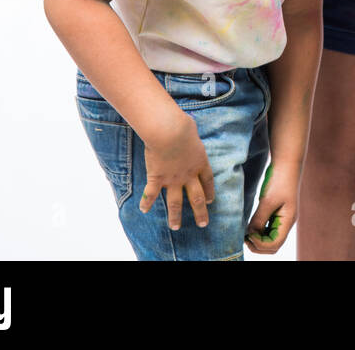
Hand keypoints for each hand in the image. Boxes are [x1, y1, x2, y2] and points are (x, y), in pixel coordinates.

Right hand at [140, 110, 214, 230]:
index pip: (208, 181)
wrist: (170, 133)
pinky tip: (143, 210)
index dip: (209, 192)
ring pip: (176, 203)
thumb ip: (190, 135)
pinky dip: (146, 203)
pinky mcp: (157, 178)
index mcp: (201, 162)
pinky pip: (151, 194)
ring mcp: (173, 179)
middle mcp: (189, 175)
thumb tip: (187, 127)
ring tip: (176, 227)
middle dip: (200, 212)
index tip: (210, 201)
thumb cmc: (182, 126)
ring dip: (175, 216)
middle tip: (203, 223)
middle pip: (197, 198)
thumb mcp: (191, 130)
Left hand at [245, 162, 297, 254]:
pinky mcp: (277, 212)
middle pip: (273, 245)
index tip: (248, 236)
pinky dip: (259, 231)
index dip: (260, 244)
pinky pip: (268, 228)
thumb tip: (250, 234)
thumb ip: (259, 219)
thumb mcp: (268, 200)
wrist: (287, 163)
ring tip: (246, 232)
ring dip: (258, 239)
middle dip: (258, 246)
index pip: (275, 244)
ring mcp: (282, 218)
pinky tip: (250, 225)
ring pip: (270, 238)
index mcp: (288, 220)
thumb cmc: (280, 180)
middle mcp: (286, 222)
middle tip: (245, 238)